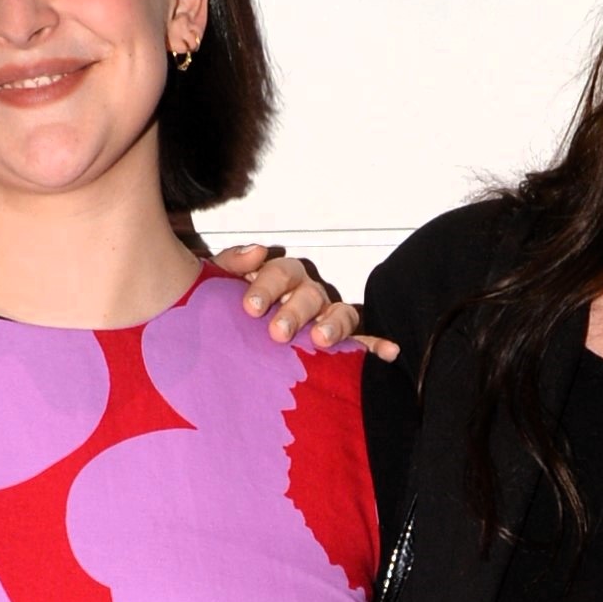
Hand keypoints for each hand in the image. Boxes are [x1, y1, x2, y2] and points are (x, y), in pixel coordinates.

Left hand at [211, 241, 397, 357]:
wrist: (218, 345)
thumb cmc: (222, 310)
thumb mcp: (215, 284)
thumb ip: (230, 264)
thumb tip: (257, 250)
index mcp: (278, 279)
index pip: (280, 272)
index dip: (268, 286)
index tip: (251, 307)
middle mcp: (305, 295)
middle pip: (310, 294)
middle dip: (296, 311)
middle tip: (278, 331)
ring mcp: (323, 318)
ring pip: (339, 314)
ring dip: (333, 325)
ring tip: (320, 340)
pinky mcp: (338, 343)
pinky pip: (361, 341)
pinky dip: (375, 345)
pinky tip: (387, 351)